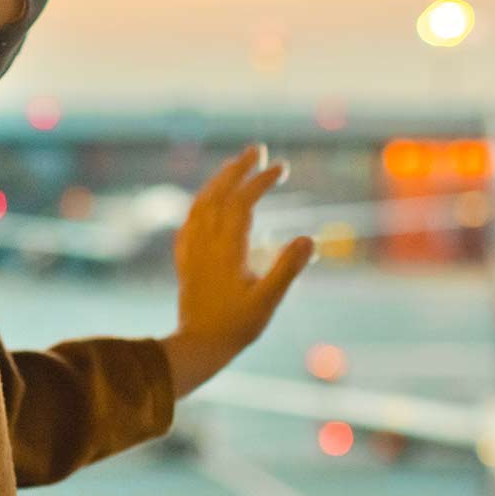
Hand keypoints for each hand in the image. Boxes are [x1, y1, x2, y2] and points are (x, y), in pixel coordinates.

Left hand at [162, 145, 314, 395]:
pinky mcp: (186, 259)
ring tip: (235, 166)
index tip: (282, 167)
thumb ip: (287, 269)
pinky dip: (202, 201)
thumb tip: (308, 238)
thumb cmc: (236, 326)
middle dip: (238, 168)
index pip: (243, 201)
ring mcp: (192, 248)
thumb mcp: (268, 301)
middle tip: (258, 149)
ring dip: (219, 180)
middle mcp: (206, 241)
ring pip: (201, 202)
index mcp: (226, 247)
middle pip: (219, 193)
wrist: (198, 346)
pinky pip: (190, 219)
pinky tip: (207, 203)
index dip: (262, 180)